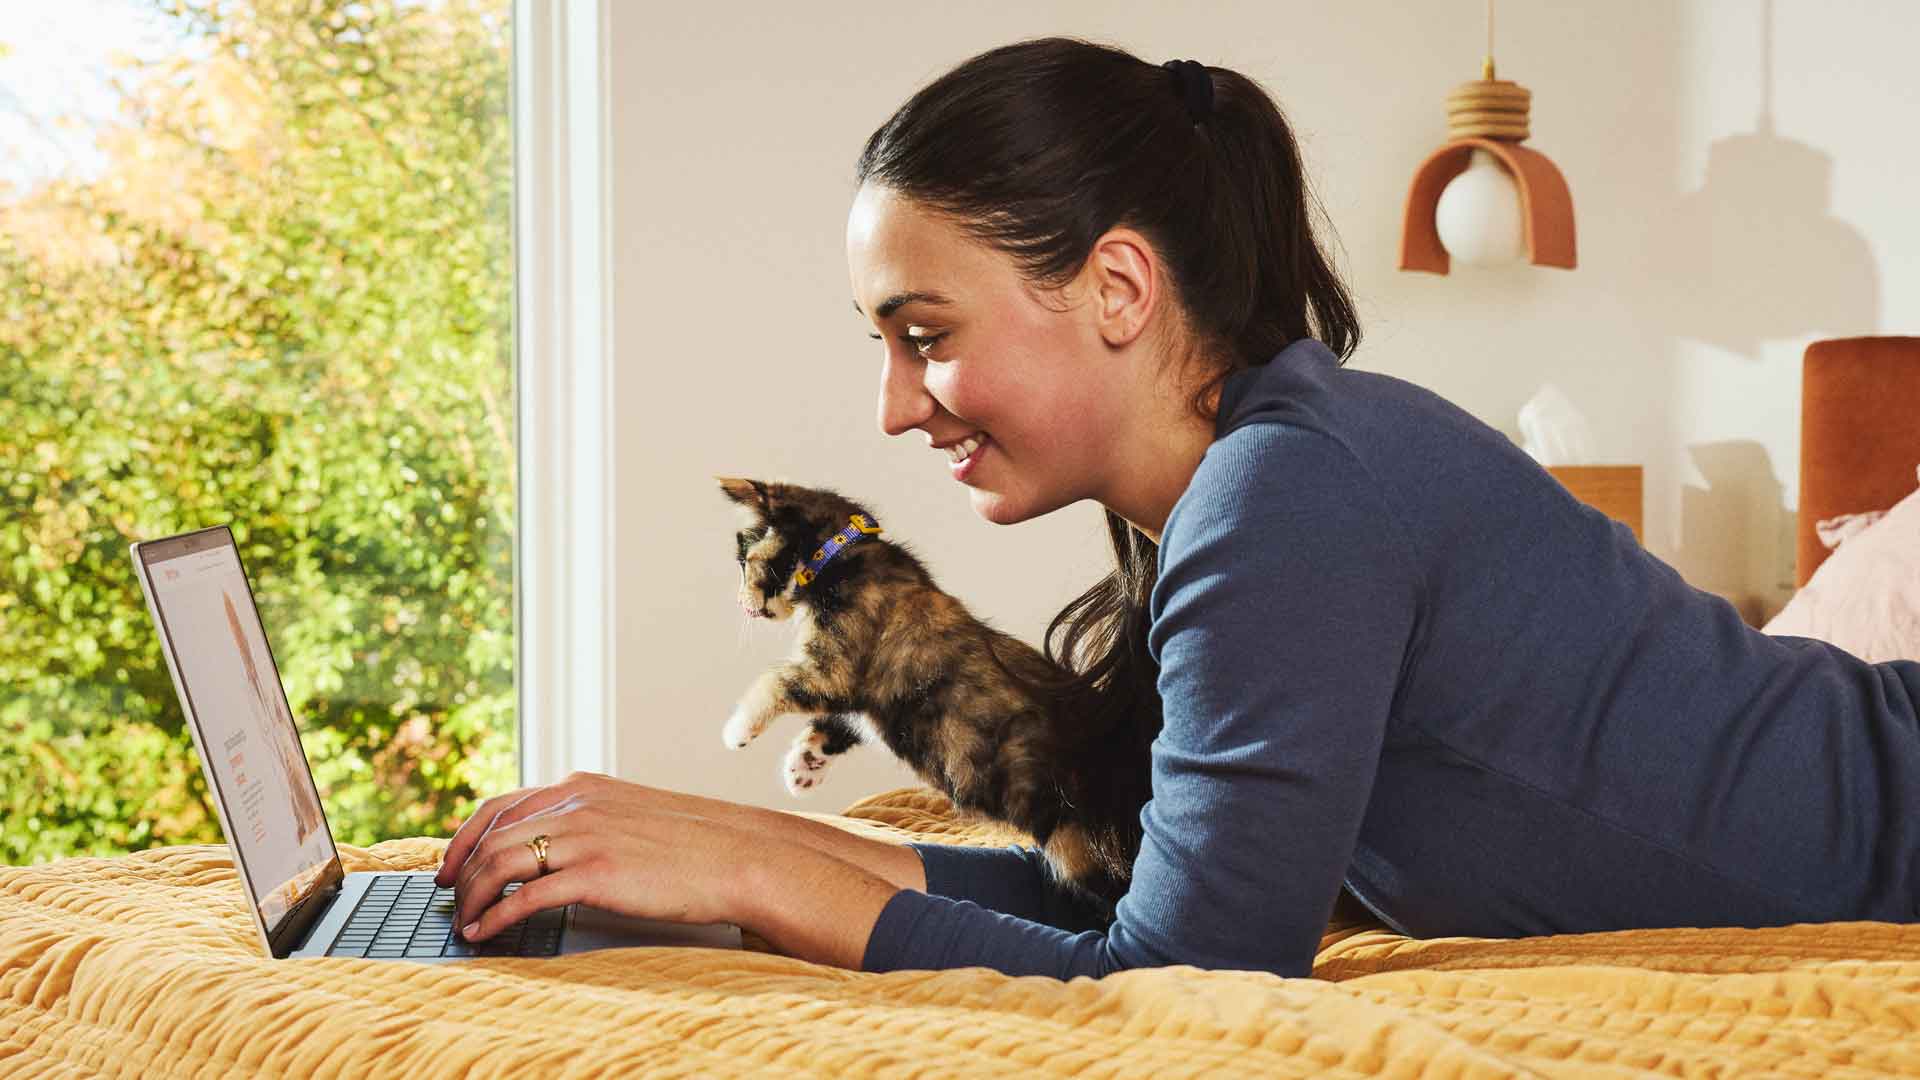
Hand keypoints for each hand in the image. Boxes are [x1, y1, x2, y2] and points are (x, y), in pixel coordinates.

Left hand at [434, 770, 758, 940]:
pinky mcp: (596, 874)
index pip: (501, 805)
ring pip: (499, 863)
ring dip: (471, 897)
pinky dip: (495, 917)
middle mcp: (576, 804)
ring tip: (465, 922)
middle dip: (460, 872)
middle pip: (492, 836)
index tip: (449, 864)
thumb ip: (589, 819)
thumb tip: (553, 845)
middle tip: (449, 901)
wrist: (738, 855)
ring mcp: (585, 837)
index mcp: (583, 786)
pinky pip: (525, 897)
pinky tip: (487, 933)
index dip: (465, 837)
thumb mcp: (631, 814)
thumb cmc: (694, 843)